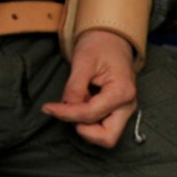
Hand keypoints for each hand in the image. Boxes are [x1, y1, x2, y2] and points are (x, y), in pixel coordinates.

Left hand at [44, 31, 137, 147]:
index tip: (48, 108)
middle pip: (107, 138)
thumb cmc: (99, 46)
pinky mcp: (117, 112)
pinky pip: (102, 127)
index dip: (66, 114)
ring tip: (76, 101)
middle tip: (68, 112)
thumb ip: (74, 88)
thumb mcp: (83, 62)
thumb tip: (67, 108)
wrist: (111, 39)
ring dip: (85, 125)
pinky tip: (82, 102)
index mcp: (122, 91)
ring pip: (104, 136)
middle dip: (84, 130)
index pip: (91, 114)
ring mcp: (124, 111)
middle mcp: (127, 105)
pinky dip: (87, 121)